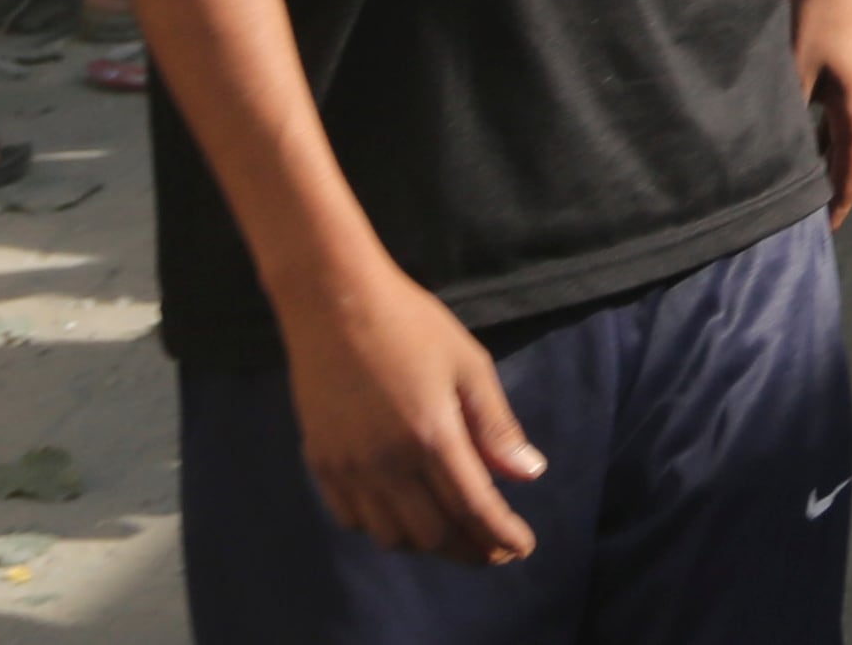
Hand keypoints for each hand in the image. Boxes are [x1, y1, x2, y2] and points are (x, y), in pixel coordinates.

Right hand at [275, 258, 545, 565]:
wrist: (334, 302)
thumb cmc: (411, 325)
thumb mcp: (469, 365)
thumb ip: (496, 426)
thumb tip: (530, 474)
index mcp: (432, 438)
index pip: (474, 509)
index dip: (501, 535)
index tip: (522, 549)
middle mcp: (387, 465)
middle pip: (433, 535)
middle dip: (471, 549)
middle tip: (495, 548)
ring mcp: (349, 468)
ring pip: (392, 536)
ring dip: (429, 544)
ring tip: (456, 533)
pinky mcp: (321, 463)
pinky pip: (354, 519)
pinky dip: (385, 529)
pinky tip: (405, 515)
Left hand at [796, 0, 851, 228]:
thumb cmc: (819, 17)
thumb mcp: (795, 69)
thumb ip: (784, 115)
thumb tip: (763, 155)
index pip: (849, 179)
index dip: (835, 213)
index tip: (817, 241)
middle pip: (847, 167)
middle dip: (827, 198)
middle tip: (797, 226)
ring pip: (840, 146)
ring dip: (822, 171)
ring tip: (795, 196)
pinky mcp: (849, 79)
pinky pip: (834, 125)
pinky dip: (818, 145)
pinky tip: (795, 151)